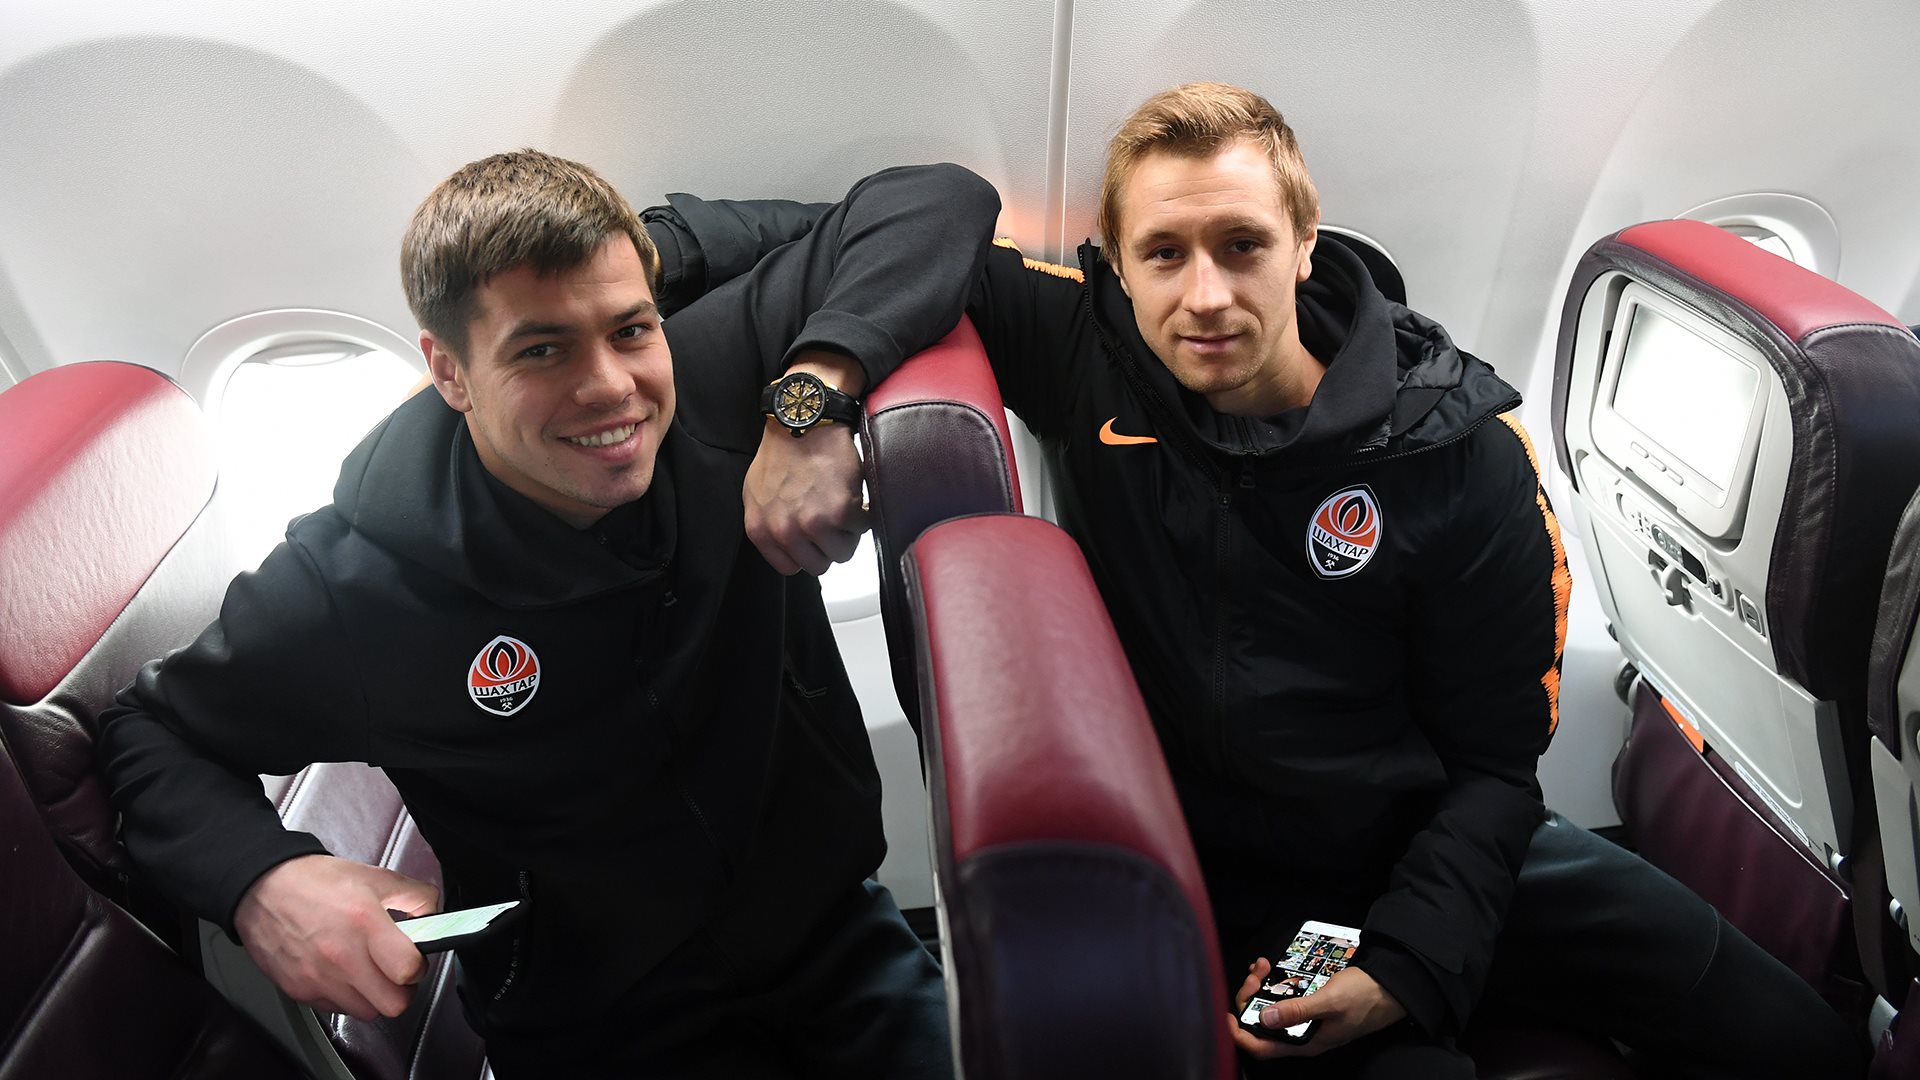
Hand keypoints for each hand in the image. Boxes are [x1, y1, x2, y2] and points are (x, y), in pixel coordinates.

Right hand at [233, 853, 439, 1020]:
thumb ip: (415, 896)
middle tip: (396, 973)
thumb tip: (434, 915)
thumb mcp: (375, 877)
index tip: (414, 959)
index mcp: (364, 924)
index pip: (408, 970)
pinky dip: (345, 996)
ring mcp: (319, 978)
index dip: (418, 967)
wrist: (262, 889)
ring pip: (366, 1012)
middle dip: (401, 990)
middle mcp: (341, 956)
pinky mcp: (300, 991)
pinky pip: (336, 1009)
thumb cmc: (314, 882)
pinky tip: (342, 973)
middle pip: (392, 1004)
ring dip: (373, 996)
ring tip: (368, 971)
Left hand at [746, 350, 869, 575]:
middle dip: (829, 545)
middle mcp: (784, 531)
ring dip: (848, 533)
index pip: (790, 567)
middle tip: (832, 520)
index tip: (814, 538)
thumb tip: (788, 546)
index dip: (807, 552)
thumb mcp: (756, 492)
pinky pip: (862, 530)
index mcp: (761, 530)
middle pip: (819, 565)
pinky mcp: (840, 511)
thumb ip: (768, 524)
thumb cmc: (782, 452)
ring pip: (842, 553)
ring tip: (843, 507)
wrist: (805, 422)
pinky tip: (854, 496)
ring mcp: (812, 523)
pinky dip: (864, 515)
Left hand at [1228, 957, 1406, 1059]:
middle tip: (1255, 976)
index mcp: (1306, 1042)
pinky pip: (1283, 996)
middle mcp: (1303, 1034)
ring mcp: (1307, 1018)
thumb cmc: (1366, 997)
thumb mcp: (1329, 1002)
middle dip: (1251, 999)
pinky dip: (1274, 982)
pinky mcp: (1311, 1003)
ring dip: (1261, 987)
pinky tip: (1272, 969)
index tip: (1227, 1014)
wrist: (1392, 985)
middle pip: (1262, 1024)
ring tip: (1263, 967)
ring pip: (1271, 1007)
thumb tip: (1265, 1019)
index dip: (1239, 1035)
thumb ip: (1297, 1011)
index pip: (1262, 1048)